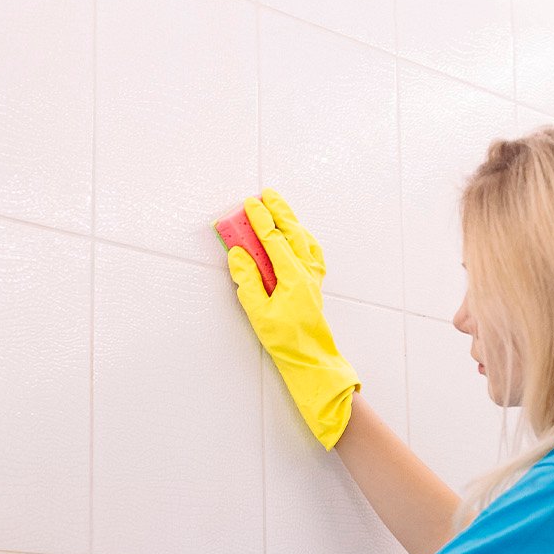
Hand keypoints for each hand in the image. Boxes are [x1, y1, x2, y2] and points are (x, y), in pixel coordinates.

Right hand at [227, 188, 360, 448]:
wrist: (310, 358)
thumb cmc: (285, 339)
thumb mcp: (258, 312)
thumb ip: (247, 281)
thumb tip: (238, 255)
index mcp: (293, 277)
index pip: (274, 240)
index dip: (261, 220)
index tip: (249, 204)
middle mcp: (306, 273)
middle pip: (293, 233)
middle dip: (280, 211)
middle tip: (267, 194)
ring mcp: (313, 278)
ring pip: (305, 240)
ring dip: (292, 222)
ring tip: (280, 208)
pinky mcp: (314, 285)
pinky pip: (312, 253)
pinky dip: (304, 239)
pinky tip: (299, 236)